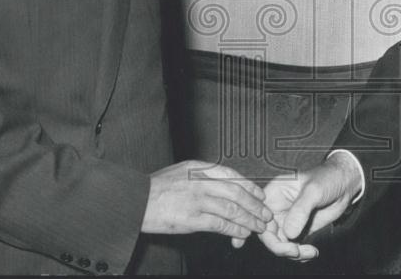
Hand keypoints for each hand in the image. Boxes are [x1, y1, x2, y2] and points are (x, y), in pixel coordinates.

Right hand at [141, 160, 271, 240]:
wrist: (135, 200)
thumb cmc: (156, 187)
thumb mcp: (181, 171)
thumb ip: (201, 176)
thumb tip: (222, 185)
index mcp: (199, 167)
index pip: (232, 174)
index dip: (250, 186)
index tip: (260, 195)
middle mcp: (201, 181)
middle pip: (237, 192)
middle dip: (255, 204)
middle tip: (266, 213)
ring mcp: (197, 199)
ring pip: (232, 208)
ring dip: (249, 218)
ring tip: (259, 226)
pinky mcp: (192, 218)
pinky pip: (220, 224)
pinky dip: (235, 229)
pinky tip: (243, 233)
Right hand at [233, 153, 362, 260]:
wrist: (344, 184)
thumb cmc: (326, 179)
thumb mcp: (314, 190)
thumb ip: (301, 210)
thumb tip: (289, 234)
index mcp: (274, 194)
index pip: (260, 217)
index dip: (266, 233)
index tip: (284, 242)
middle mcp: (277, 209)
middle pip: (268, 235)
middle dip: (281, 248)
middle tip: (297, 252)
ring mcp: (287, 221)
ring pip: (280, 244)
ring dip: (292, 253)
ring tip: (311, 252)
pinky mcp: (298, 230)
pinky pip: (293, 247)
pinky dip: (300, 255)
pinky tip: (312, 252)